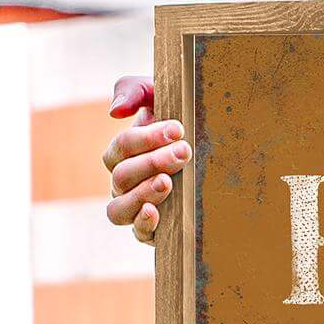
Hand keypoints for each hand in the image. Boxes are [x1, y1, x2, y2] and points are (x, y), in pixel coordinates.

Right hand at [103, 77, 189, 244]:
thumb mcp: (158, 95)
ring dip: (142, 193)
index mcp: (122, 153)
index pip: (122, 147)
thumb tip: (115, 111)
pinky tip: (154, 212)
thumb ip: (133, 91)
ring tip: (166, 181)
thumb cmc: (179, 120)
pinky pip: (137, 232)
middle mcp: (123, 181)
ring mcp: (134, 206)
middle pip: (123, 175)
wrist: (209, 145)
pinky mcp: (151, 228)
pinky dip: (142, 224)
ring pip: (120, 207)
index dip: (146, 138)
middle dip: (153, 162)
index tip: (177, 129)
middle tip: (184, 152)